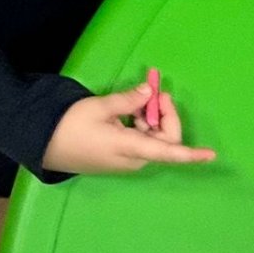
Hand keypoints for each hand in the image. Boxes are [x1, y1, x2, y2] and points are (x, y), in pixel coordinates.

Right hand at [42, 80, 215, 175]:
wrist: (42, 145)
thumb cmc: (70, 126)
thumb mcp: (99, 107)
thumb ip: (128, 100)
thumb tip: (149, 93)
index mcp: (131, 148)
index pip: (169, 152)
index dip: (191, 154)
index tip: (211, 155)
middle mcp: (135, 159)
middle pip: (165, 140)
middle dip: (164, 115)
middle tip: (154, 91)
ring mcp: (127, 161)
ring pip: (153, 140)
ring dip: (150, 119)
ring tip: (133, 101)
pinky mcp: (119, 159)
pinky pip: (140, 142)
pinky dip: (140, 126)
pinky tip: (127, 113)